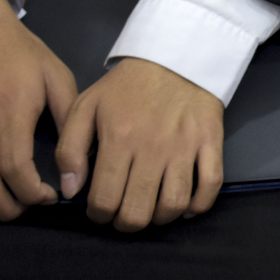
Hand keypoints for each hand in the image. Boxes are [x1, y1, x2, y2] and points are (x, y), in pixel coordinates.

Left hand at [56, 57, 223, 231]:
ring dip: (159, 220)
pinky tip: (185, 208)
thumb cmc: (126, 86)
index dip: (98, 215)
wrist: (174, 56)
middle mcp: (153, 149)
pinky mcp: (211, 143)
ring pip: (173, 205)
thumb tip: (71, 190)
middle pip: (138, 212)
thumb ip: (69, 148)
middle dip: (125, 223)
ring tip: (150, 211)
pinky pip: (210, 187)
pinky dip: (198, 206)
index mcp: (119, 140)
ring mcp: (185, 148)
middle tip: (122, 214)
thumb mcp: (85, 106)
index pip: (105, 200)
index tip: (100, 209)